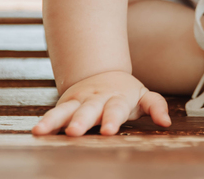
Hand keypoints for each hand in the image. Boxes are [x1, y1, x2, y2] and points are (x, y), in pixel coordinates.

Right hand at [32, 71, 168, 135]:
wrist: (101, 71)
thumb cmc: (126, 92)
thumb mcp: (143, 95)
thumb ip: (155, 106)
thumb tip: (167, 122)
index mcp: (116, 98)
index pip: (115, 109)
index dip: (112, 119)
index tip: (109, 131)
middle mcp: (95, 99)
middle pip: (88, 110)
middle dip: (81, 121)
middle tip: (74, 132)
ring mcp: (78, 101)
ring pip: (66, 110)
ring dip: (55, 121)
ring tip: (43, 131)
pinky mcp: (65, 104)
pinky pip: (54, 113)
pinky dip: (46, 121)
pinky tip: (36, 131)